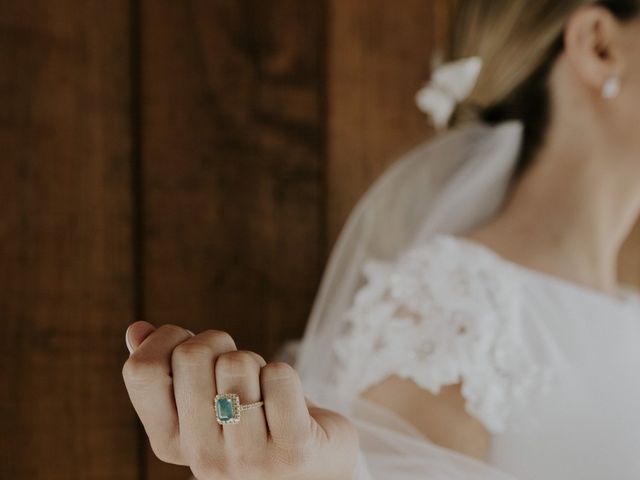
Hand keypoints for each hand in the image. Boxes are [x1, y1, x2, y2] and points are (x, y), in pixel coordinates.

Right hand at [122, 321, 358, 479]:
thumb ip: (167, 367)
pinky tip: (287, 403)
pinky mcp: (293, 452)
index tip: (189, 342)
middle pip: (191, 355)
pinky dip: (285, 374)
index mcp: (168, 441)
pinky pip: (279, 376)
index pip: (141, 370)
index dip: (167, 338)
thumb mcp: (204, 393)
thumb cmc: (251, 414)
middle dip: (218, 343)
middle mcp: (201, 458)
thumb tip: (136, 331)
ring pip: (237, 363)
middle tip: (236, 367)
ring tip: (262, 390)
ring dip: (255, 362)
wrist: (311, 457)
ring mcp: (246, 460)